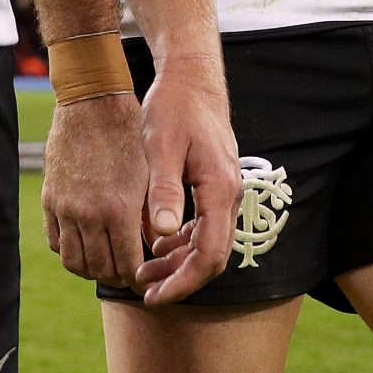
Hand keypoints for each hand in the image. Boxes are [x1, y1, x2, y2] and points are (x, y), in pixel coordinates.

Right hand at [41, 93, 146, 288]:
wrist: (93, 102)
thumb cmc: (130, 134)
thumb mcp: (149, 174)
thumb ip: (149, 216)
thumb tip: (153, 248)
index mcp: (119, 209)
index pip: (128, 265)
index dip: (138, 277)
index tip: (146, 276)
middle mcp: (88, 213)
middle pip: (100, 269)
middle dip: (116, 275)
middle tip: (128, 271)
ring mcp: (65, 207)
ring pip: (74, 261)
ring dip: (91, 267)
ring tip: (106, 260)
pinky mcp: (50, 199)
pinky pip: (55, 241)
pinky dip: (70, 249)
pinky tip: (86, 242)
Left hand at [128, 51, 238, 303]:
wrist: (191, 77)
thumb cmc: (174, 107)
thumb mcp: (161, 146)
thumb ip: (164, 189)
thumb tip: (161, 233)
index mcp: (218, 188)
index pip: (210, 255)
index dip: (183, 281)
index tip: (154, 295)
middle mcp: (229, 194)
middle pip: (213, 256)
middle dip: (180, 278)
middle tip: (144, 290)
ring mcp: (224, 190)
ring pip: (208, 242)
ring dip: (178, 261)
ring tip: (143, 272)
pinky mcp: (214, 184)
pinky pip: (204, 225)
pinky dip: (182, 241)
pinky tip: (156, 243)